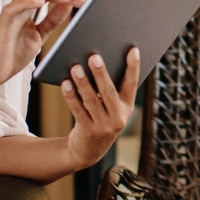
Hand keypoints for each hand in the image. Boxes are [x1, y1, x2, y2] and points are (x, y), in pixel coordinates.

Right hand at [0, 0, 82, 87]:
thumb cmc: (11, 56)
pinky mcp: (3, 21)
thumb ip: (51, 21)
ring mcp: (10, 13)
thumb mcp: (38, 36)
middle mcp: (19, 7)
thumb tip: (68, 5)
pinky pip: (15, 6)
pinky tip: (42, 3)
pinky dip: (29, 2)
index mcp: (27, 9)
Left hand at [59, 49, 140, 169]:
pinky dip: (71, 96)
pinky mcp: (88, 131)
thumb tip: (95, 60)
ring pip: (92, 100)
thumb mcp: (110, 107)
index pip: (132, 84)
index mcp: (127, 106)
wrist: (89, 150)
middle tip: (94, 56)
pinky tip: (65, 84)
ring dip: (83, 83)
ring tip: (75, 67)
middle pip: (109, 92)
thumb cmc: (100, 117)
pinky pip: (78, 110)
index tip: (133, 50)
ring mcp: (103, 126)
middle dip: (101, 73)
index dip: (134, 67)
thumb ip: (109, 88)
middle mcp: (119, 117)